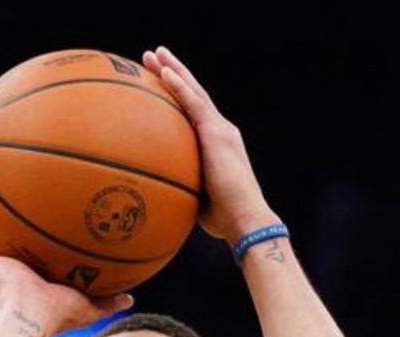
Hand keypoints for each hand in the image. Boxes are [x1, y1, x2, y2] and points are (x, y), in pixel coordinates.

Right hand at [0, 216, 132, 336]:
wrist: (28, 315)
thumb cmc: (57, 314)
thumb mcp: (88, 306)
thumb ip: (108, 302)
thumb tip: (131, 299)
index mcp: (33, 283)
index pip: (33, 265)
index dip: (36, 253)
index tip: (42, 237)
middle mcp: (11, 276)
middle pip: (7, 255)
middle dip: (9, 240)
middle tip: (13, 220)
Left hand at [141, 46, 281, 244]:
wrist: (245, 219)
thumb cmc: (224, 219)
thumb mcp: (196, 198)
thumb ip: (181, 188)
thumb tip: (157, 195)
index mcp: (216, 145)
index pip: (193, 114)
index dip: (177, 95)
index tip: (158, 81)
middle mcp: (221, 131)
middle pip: (193, 95)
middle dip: (173, 73)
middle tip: (154, 56)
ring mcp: (220, 130)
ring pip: (193, 92)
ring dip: (173, 70)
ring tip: (155, 53)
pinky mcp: (217, 133)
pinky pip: (194, 103)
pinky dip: (179, 86)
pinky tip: (163, 72)